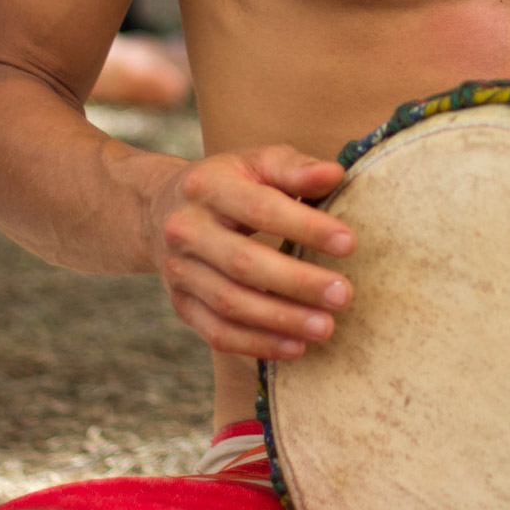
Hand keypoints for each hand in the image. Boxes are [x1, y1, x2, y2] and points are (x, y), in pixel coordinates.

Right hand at [152, 146, 352, 358]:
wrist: (160, 209)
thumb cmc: (228, 182)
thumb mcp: (256, 162)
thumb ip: (294, 168)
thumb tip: (335, 174)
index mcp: (207, 186)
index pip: (260, 209)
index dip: (305, 227)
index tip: (349, 243)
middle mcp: (186, 230)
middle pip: (243, 263)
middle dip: (298, 282)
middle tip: (343, 295)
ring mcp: (179, 271)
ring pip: (230, 303)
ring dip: (281, 320)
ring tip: (326, 326)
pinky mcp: (181, 305)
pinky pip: (217, 333)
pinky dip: (257, 344)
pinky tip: (295, 347)